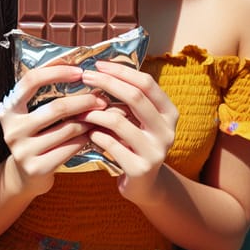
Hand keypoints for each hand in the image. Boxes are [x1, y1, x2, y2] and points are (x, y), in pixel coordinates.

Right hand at [0, 65, 107, 195]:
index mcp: (9, 108)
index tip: (79, 72)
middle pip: (56, 108)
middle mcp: (12, 128)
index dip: (56, 72)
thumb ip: (49, 95)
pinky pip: (70, 148)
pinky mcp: (36, 168)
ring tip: (101, 117)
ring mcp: (22, 150)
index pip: (31, 81)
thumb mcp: (34, 114)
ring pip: (67, 129)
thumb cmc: (36, 137)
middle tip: (101, 99)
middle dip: (84, 101)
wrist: (26, 175)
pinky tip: (92, 135)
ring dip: (89, 121)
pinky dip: (85, 139)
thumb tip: (82, 72)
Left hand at [79, 60, 177, 204]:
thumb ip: (128, 99)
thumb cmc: (135, 143)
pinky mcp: (140, 169)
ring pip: (118, 121)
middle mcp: (167, 130)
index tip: (98, 65)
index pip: (147, 83)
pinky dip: (95, 135)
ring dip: (94, 113)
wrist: (144, 185)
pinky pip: (110, 144)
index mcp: (169, 113)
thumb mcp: (139, 120)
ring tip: (80, 110)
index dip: (122, 71)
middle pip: (134, 97)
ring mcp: (155, 151)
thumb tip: (99, 70)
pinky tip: (89, 133)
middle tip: (85, 77)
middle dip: (106, 83)